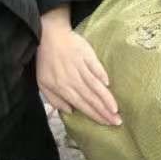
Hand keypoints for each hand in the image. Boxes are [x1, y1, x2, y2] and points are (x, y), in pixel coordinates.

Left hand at [36, 6, 120, 125]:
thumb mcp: (43, 83)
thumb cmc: (46, 61)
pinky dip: (101, 75)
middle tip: (117, 121)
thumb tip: (71, 111)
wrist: (49, 36)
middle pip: (91, 98)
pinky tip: (108, 85)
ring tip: (116, 108)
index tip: (107, 123)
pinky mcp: (86, 55)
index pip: (82, 104)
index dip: (95, 115)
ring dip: (106, 98)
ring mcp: (81, 67)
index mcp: (62, 88)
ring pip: (95, 85)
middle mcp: (73, 79)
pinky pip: (96, 67)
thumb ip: (55, 99)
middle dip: (105, 111)